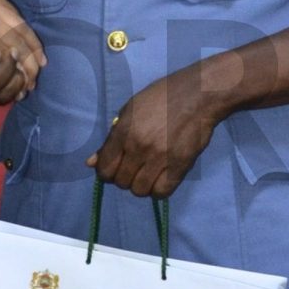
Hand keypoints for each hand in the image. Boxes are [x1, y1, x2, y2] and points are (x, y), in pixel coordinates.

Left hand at [87, 70, 224, 197]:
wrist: (197, 95)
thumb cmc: (161, 98)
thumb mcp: (130, 110)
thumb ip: (111, 138)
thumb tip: (91, 163)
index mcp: (124, 131)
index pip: (105, 168)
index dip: (105, 172)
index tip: (113, 168)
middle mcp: (139, 147)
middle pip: (121, 182)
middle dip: (123, 178)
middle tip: (132, 167)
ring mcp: (160, 158)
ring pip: (140, 190)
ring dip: (140, 185)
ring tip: (147, 173)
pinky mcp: (180, 166)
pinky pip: (162, 192)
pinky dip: (158, 190)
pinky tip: (160, 178)